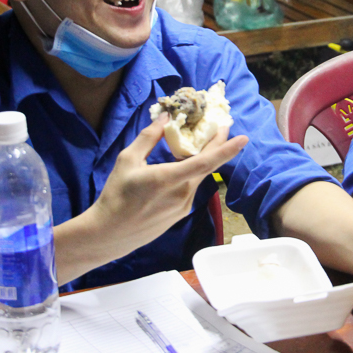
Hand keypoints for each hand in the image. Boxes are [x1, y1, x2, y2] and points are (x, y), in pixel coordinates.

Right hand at [89, 113, 247, 255]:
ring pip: (198, 178)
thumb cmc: (116, 195)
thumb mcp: (128, 160)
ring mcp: (183, 206)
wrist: (108, 234)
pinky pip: (191, 189)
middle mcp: (182, 194)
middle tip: (222, 128)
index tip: (243, 138)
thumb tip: (165, 118)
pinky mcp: (180, 214)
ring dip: (202, 161)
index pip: (206, 162)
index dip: (226, 149)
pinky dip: (191, 175)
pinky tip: (182, 168)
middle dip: (218, 146)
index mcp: (170, 179)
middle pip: (208, 167)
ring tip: (199, 143)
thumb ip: (149, 137)